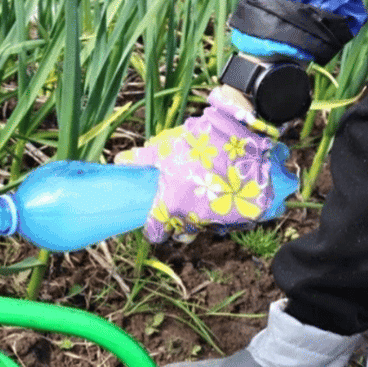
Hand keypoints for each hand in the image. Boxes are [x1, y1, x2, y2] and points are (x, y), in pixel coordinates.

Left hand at [114, 88, 296, 243]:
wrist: (244, 132)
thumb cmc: (199, 142)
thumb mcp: (167, 148)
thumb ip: (143, 159)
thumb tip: (119, 161)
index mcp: (172, 205)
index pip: (156, 232)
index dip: (154, 228)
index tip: (155, 221)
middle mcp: (196, 218)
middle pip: (183, 234)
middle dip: (180, 224)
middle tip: (180, 208)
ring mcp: (224, 217)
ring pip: (207, 229)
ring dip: (203, 220)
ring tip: (202, 200)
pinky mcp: (248, 214)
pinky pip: (232, 223)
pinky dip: (226, 215)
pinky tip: (222, 199)